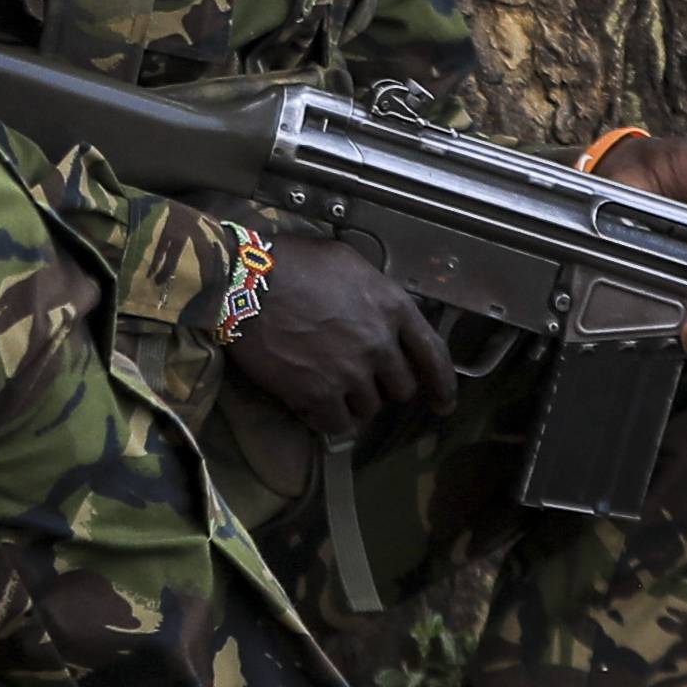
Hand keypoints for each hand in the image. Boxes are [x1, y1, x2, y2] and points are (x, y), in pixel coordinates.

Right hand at [219, 233, 455, 440]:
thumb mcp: (346, 262)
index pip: (433, 354)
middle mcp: (379, 343)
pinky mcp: (318, 393)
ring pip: (369, 408)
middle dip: (383, 386)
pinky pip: (336, 423)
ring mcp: (350, 371)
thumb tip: (378, 307)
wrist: (244, 283)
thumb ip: (373, 291)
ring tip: (328, 387)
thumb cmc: (290, 263)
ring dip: (353, 402)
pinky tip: (311, 406)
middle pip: (400, 387)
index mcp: (392, 306)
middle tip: (359, 380)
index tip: (443, 403)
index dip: (442, 384)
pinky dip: (326, 419)